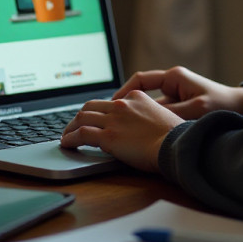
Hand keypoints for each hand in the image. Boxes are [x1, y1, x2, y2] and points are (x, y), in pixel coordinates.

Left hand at [60, 90, 182, 172]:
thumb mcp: (162, 116)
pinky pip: (82, 134)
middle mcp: (122, 105)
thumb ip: (145, 116)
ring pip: (82, 118)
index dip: (97, 111)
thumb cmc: (174, 136)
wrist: (176, 145)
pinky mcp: (108, 136)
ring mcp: (113, 120)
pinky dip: (70, 138)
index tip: (93, 118)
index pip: (109, 101)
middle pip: (91, 106)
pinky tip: (67, 144)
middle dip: (79, 116)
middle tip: (74, 125)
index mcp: (136, 97)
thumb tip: (137, 128)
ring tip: (66, 136)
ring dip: (71, 127)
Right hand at [113, 66, 242, 120]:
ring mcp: (176, 96)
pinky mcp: (180, 108)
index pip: (140, 80)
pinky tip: (144, 137)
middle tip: (113, 121)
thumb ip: (172, 114)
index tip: (113, 104)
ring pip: (149, 107)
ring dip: (140, 118)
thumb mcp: (196, 110)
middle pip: (141, 94)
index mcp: (174, 77)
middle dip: (127, 107)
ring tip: (125, 132)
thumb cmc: (223, 105)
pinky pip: (159, 115)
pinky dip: (151, 124)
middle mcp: (172, 84)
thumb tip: (148, 118)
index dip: (124, 91)